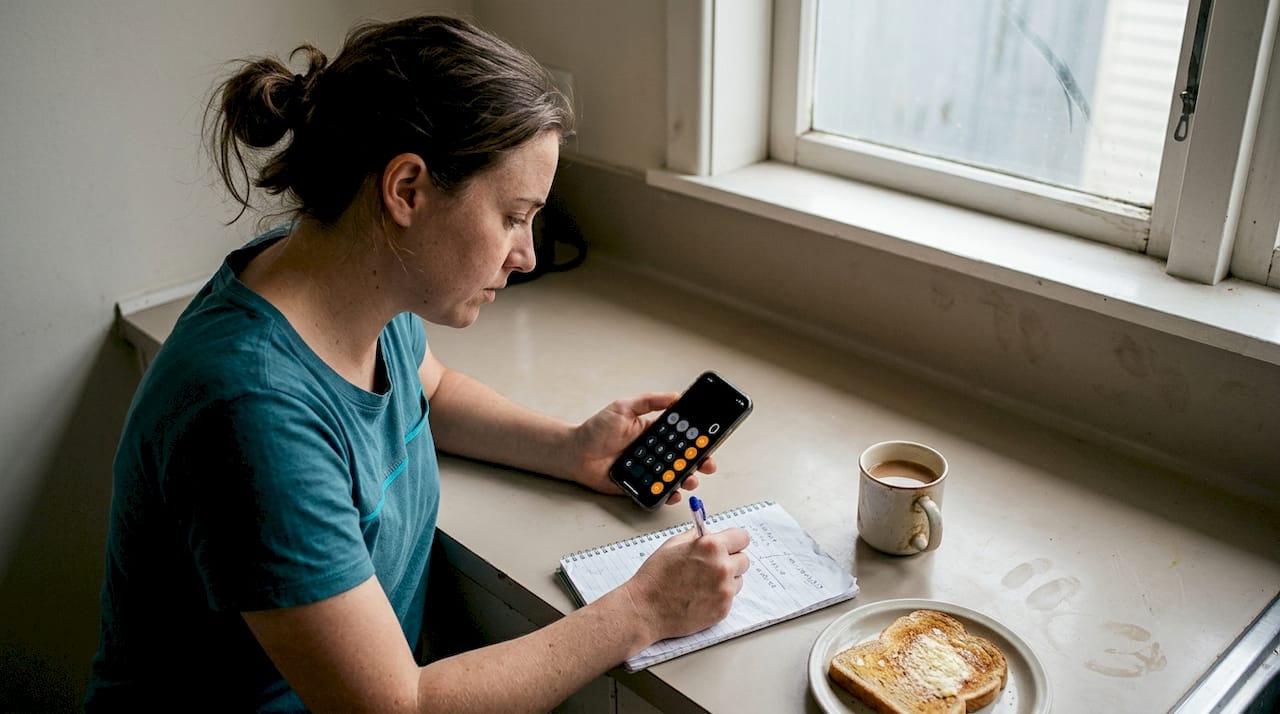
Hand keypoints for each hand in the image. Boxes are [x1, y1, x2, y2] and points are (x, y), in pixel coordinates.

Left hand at [566, 393, 717, 504]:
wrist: (575, 453)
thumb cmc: (596, 429)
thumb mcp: (624, 407)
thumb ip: (649, 401)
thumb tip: (675, 396)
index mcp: (652, 432)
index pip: (680, 436)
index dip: (696, 439)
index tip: (709, 440)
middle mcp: (653, 452)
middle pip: (683, 458)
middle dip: (699, 462)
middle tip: (707, 464)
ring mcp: (647, 470)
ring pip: (674, 476)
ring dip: (687, 479)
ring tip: (690, 479)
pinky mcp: (638, 486)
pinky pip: (657, 492)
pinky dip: (669, 494)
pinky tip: (674, 492)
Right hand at [620, 527, 750, 641]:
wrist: (645, 608)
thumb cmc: (655, 577)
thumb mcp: (673, 544)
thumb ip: (696, 536)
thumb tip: (710, 533)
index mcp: (711, 547)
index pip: (742, 537)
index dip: (733, 541)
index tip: (729, 545)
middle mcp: (722, 567)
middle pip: (744, 560)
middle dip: (731, 561)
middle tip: (712, 566)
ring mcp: (724, 590)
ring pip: (738, 580)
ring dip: (727, 580)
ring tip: (703, 583)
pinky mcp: (723, 609)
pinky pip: (730, 597)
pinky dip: (719, 596)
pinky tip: (700, 596)